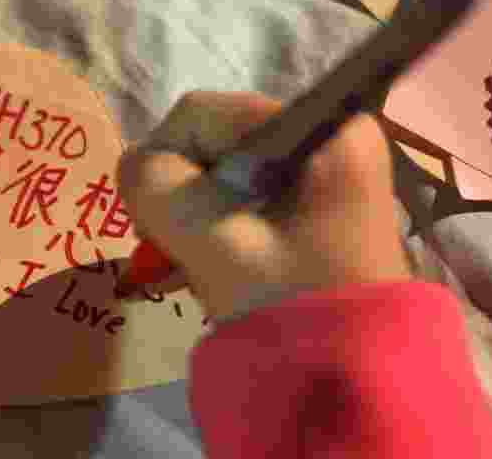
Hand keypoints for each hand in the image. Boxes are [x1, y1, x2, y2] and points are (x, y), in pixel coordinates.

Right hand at [117, 91, 411, 321]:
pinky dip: (225, 225)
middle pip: (216, 140)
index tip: (161, 233)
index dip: (164, 168)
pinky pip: (254, 192)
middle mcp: (334, 131)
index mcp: (321, 129)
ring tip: (196, 269)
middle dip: (185, 197)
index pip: (202, 116)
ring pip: (229, 169)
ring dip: (200, 216)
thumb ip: (158, 191)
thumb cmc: (290, 307)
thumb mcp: (214, 247)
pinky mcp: (326, 197)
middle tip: (177, 257)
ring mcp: (333, 165)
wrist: (354, 376)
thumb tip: (137, 167)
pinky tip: (217, 266)